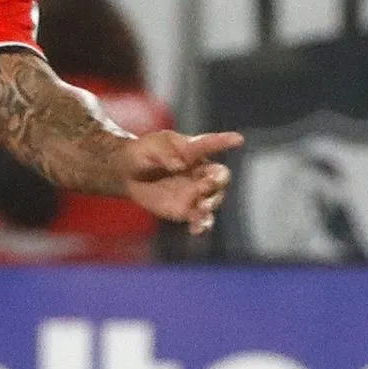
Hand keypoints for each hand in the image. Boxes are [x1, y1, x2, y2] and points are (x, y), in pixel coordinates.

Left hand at [116, 129, 243, 234]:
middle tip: (206, 186)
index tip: (238, 139)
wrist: (129, 175)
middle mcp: (200, 172)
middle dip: (217, 182)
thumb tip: (179, 164)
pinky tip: (196, 229)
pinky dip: (202, 225)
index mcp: (193, 151)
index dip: (225, 141)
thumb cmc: (143, 153)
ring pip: (214, 199)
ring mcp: (195, 192)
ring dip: (212, 204)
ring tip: (202, 209)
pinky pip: (200, 219)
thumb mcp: (151, 146)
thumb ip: (164, 153)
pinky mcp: (187, 209)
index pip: (211, 144)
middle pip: (220, 177)